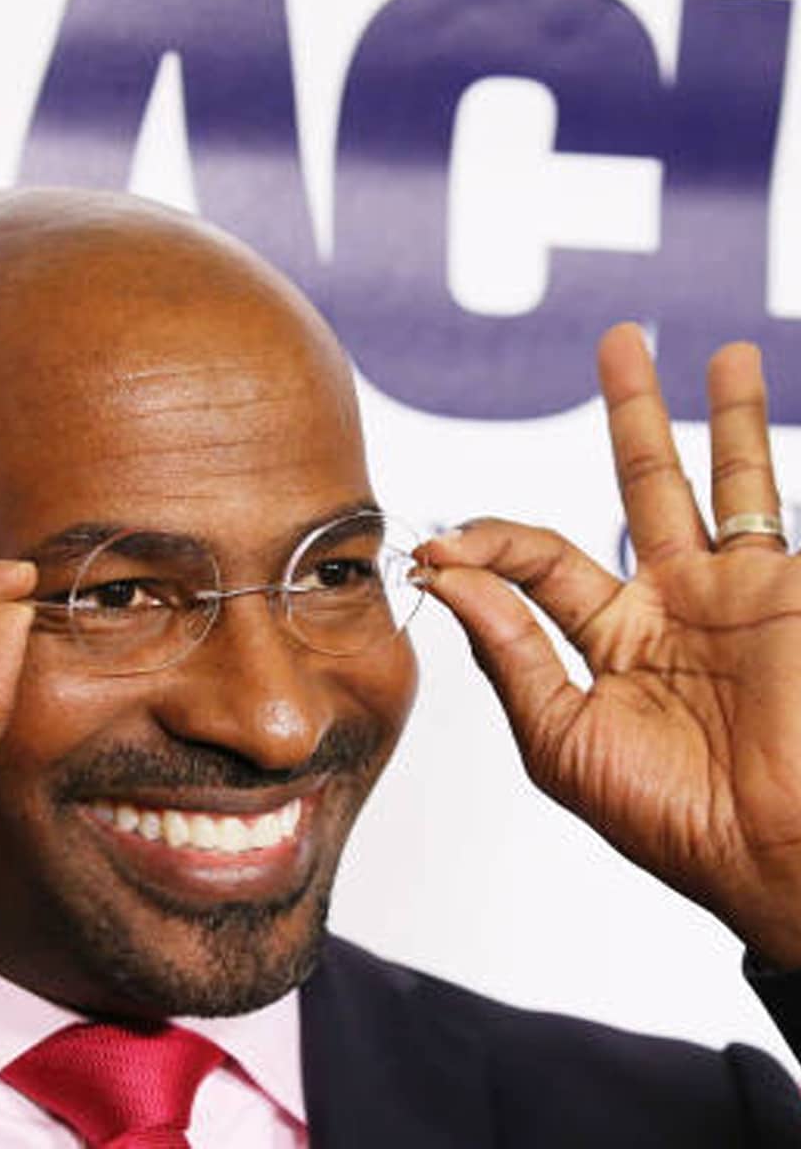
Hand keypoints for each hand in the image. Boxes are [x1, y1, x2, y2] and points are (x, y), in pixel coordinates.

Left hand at [415, 323, 800, 967]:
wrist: (771, 856)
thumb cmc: (668, 818)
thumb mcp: (560, 737)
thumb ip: (509, 650)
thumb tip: (446, 578)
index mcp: (610, 640)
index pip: (539, 560)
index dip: (486, 546)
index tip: (434, 549)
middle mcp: (670, 605)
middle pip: (640, 488)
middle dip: (628, 416)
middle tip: (616, 345)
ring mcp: (733, 590)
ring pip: (716, 479)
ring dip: (708, 413)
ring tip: (706, 351)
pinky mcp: (783, 589)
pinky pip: (766, 502)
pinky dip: (752, 447)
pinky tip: (739, 380)